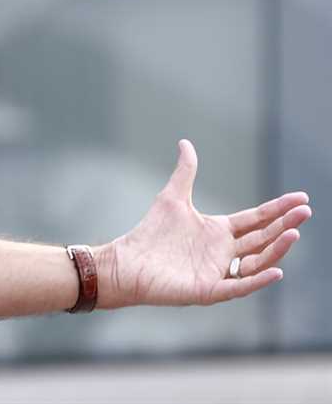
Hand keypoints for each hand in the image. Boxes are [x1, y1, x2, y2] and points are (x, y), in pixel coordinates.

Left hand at [98, 139, 311, 308]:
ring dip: (276, 249)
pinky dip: (257, 280)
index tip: (301, 198)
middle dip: (285, 225)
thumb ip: (185, 172)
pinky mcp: (209, 290)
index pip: (256, 219)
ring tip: (294, 234)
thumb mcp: (172, 197)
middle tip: (305, 212)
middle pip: (263, 238)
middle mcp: (224, 252)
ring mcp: (219, 272)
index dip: (278, 209)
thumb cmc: (151, 232)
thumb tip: (185, 143)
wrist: (128, 262)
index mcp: (219, 231)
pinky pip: (239, 286)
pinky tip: (276, 270)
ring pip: (257, 262)